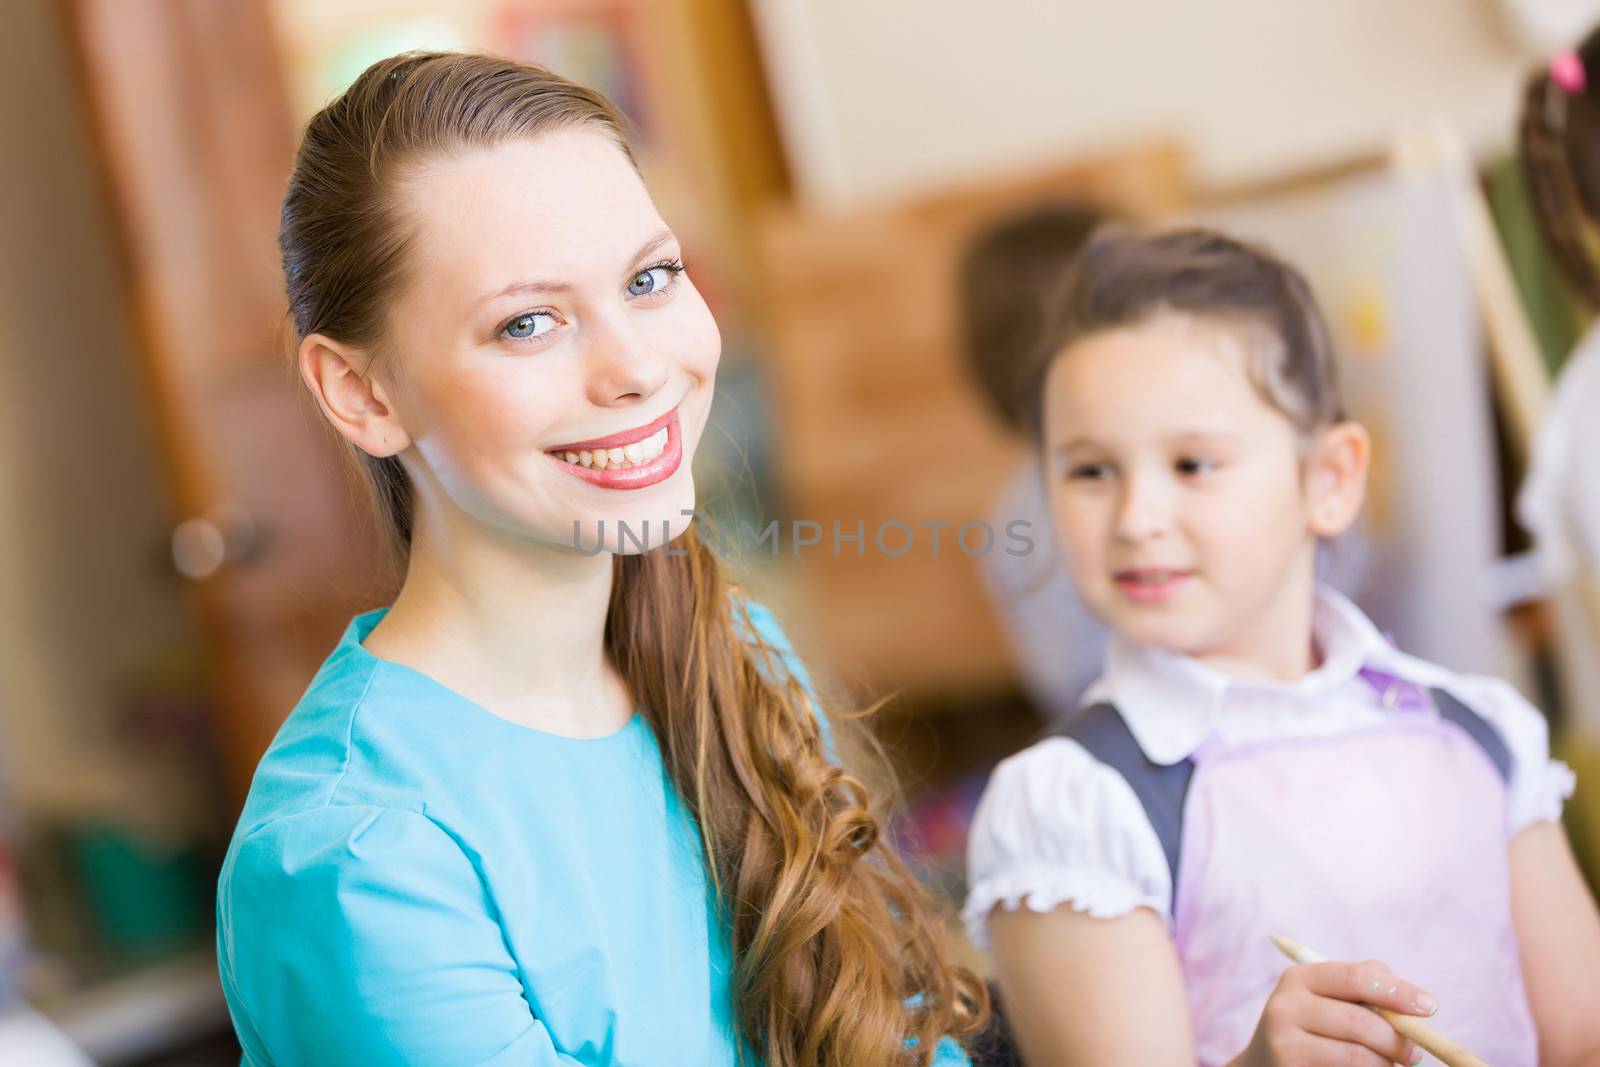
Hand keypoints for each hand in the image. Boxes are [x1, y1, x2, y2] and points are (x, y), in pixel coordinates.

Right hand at [1228, 959, 1437, 1066]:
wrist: (1263, 1066)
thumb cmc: (1312, 1029)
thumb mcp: (1327, 999)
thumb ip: (1365, 985)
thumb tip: (1412, 998)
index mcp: (1299, 978)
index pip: (1355, 978)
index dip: (1397, 992)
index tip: (1431, 1007)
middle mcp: (1286, 1007)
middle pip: (1360, 1021)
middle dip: (1397, 1040)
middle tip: (1415, 1055)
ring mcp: (1284, 1044)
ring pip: (1357, 1057)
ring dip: (1386, 1065)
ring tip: (1390, 1066)